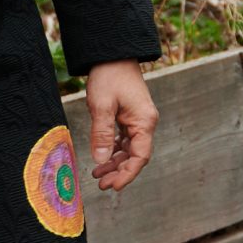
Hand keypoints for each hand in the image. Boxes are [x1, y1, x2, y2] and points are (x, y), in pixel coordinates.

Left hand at [85, 61, 157, 192]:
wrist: (113, 55)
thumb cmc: (109, 77)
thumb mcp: (102, 106)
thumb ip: (102, 134)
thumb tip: (101, 160)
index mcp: (144, 121)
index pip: (140, 156)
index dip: (128, 174)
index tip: (113, 187)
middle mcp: (145, 122)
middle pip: (136, 155)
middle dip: (120, 172)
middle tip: (102, 185)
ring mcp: (138, 119)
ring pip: (130, 149)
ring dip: (116, 163)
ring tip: (98, 175)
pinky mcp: (130, 116)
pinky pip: (125, 139)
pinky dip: (114, 150)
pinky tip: (102, 158)